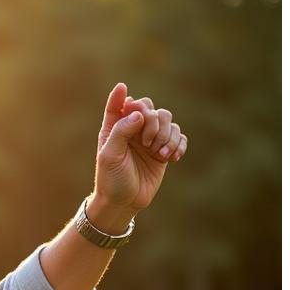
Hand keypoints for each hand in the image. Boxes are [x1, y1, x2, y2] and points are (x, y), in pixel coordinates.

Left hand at [90, 83, 187, 224]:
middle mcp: (134, 130)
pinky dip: (179, 144)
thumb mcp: (110, 155)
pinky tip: (172, 158)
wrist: (124, 202)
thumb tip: (140, 113)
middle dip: (154, 122)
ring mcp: (150, 139)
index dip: (120, 96)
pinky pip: (179, 136)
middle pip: (151, 108)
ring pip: (168, 120)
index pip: (119, 105)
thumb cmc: (111, 179)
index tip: (122, 87)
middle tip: (148, 143)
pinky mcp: (164, 150)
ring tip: (160, 154)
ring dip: (167, 135)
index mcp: (115, 128)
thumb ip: (121, 131)